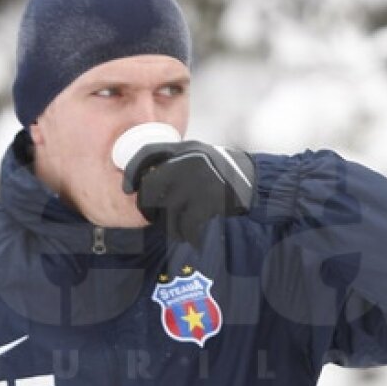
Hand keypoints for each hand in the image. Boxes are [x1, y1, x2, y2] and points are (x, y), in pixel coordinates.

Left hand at [122, 139, 255, 248]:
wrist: (258, 183)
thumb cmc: (226, 173)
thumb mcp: (200, 155)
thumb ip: (176, 161)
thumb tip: (146, 178)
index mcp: (185, 149)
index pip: (146, 153)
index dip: (131, 172)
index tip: (128, 187)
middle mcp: (188, 163)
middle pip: (149, 189)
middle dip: (146, 207)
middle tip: (151, 216)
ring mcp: (196, 182)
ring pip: (166, 211)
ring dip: (168, 225)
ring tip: (177, 229)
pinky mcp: (207, 201)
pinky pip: (184, 225)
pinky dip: (186, 234)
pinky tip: (190, 237)